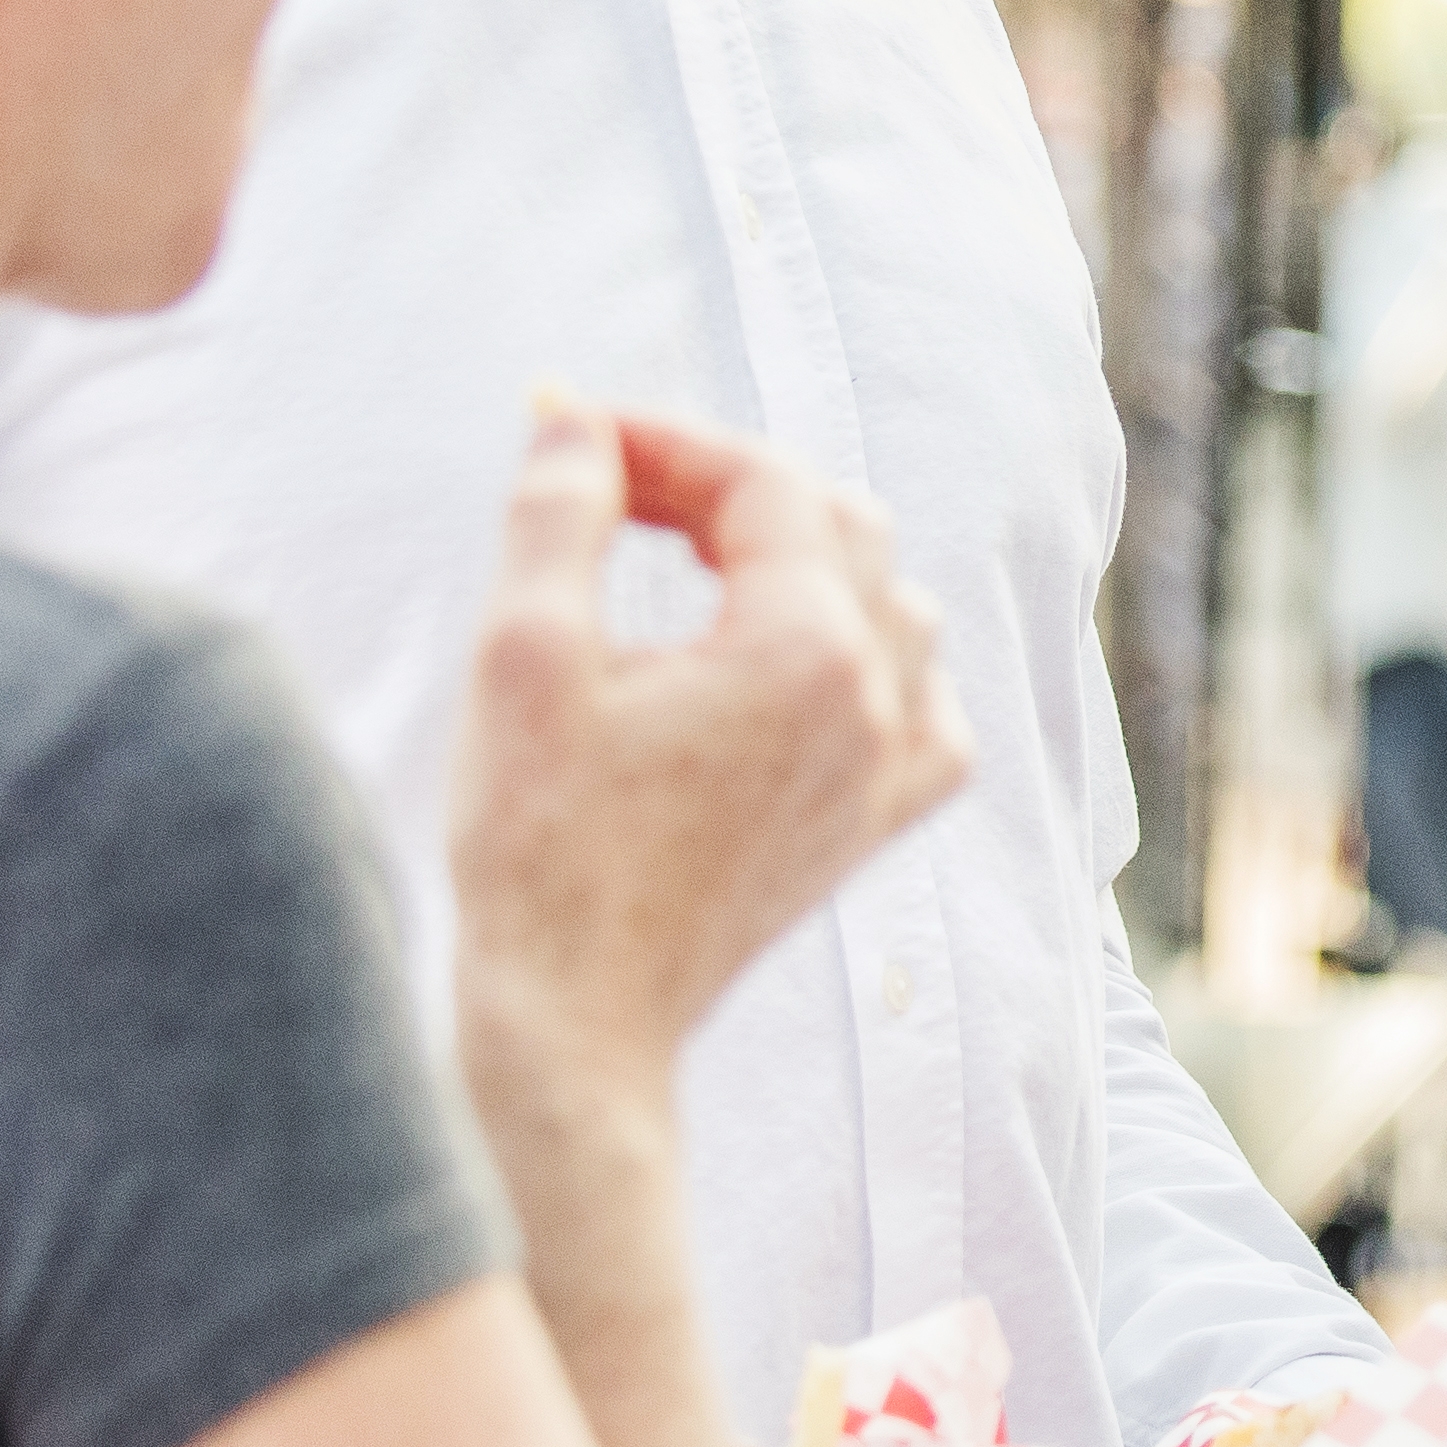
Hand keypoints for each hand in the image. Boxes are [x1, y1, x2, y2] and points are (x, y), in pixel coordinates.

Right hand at [450, 396, 971, 1077]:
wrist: (574, 1023)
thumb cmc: (538, 849)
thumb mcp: (523, 656)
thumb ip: (558, 514)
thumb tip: (573, 423)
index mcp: (802, 649)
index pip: (760, 481)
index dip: (664, 439)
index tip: (574, 436)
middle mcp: (874, 702)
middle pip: (837, 524)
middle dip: (727, 487)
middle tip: (616, 490)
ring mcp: (884, 771)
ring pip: (892, 605)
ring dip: (803, 561)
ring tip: (692, 562)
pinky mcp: (868, 827)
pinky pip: (923, 710)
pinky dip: (874, 662)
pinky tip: (802, 667)